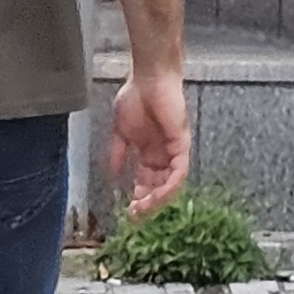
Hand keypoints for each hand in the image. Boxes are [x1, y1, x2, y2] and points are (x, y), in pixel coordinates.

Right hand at [109, 66, 192, 215]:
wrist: (147, 78)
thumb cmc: (135, 97)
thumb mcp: (120, 132)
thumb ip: (117, 153)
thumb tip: (112, 174)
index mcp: (149, 153)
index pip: (146, 182)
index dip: (139, 197)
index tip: (128, 210)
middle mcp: (164, 156)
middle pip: (159, 187)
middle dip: (148, 204)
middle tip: (135, 215)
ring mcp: (174, 151)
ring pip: (171, 184)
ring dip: (158, 199)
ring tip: (144, 209)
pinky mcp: (181, 144)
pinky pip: (180, 171)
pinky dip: (170, 185)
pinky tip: (158, 194)